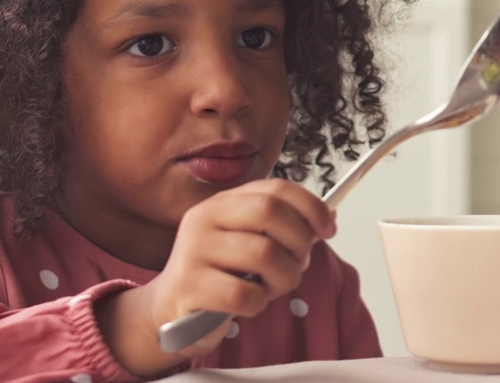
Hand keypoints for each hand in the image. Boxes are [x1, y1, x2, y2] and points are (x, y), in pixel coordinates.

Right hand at [95, 179, 336, 374]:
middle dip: (299, 240)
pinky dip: (259, 303)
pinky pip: (245, 294)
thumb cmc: (219, 275)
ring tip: (274, 286)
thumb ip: (284, 227)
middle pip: (270, 212)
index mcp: (223, 202)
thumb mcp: (249, 242)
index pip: (276, 189)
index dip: (311, 207)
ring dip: (284, 277)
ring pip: (264, 254)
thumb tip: (330, 216)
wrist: (169, 310)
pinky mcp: (189, 287)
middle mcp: (205, 218)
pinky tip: (251, 303)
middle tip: (300, 263)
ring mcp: (193, 251)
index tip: (328, 229)